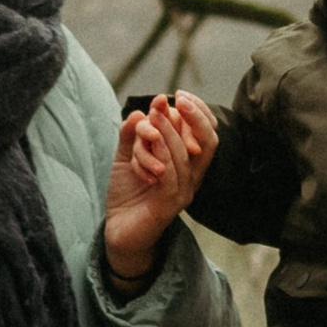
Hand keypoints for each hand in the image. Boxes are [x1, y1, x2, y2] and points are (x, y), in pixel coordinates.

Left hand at [103, 91, 217, 288]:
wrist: (118, 231)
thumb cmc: (127, 193)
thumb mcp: (127, 156)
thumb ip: (132, 134)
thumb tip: (137, 112)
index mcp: (189, 165)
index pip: (208, 135)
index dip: (199, 112)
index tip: (179, 96)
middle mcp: (191, 179)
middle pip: (206, 142)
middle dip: (190, 117)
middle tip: (166, 101)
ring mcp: (182, 193)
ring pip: (184, 156)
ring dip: (168, 132)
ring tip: (153, 116)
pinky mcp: (167, 206)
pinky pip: (170, 175)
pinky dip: (161, 154)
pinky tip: (150, 140)